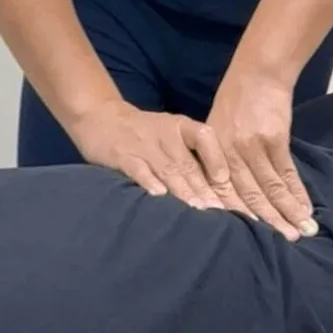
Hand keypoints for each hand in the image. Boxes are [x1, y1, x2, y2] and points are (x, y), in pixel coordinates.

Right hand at [72, 99, 255, 217]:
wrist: (100, 117)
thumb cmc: (145, 134)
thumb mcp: (172, 136)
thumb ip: (194, 158)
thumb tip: (225, 190)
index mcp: (182, 126)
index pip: (206, 138)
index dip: (219, 163)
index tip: (232, 188)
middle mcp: (165, 134)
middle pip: (189, 164)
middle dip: (207, 191)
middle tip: (225, 214)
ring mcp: (143, 144)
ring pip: (168, 169)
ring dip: (184, 191)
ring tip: (200, 211)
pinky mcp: (122, 155)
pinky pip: (137, 169)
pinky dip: (148, 182)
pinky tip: (159, 196)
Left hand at [206, 74, 316, 241]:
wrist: (257, 74)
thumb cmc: (235, 104)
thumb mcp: (215, 131)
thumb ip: (217, 162)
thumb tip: (226, 196)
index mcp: (212, 154)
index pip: (224, 193)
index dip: (238, 219)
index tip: (249, 241)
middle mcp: (229, 153)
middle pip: (249, 196)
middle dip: (268, 222)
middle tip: (284, 244)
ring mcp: (252, 146)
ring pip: (270, 187)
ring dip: (288, 212)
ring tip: (301, 232)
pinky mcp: (274, 138)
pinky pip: (287, 172)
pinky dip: (297, 192)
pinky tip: (305, 208)